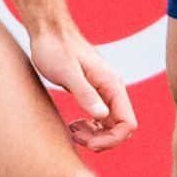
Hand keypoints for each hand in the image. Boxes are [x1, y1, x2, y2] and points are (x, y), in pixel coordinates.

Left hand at [26, 17, 139, 152]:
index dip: (112, 140)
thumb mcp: (67, 73)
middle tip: (75, 137)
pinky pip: (101, 118)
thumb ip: (85, 94)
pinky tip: (73, 126)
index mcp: (112, 85)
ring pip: (110, 125)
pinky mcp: (93, 92)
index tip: (89, 144)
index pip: (127, 123)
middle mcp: (113, 89)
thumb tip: (103, 117)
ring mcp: (104, 91)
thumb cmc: (55, 49)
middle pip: (121, 128)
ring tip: (72, 132)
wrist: (49, 31)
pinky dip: (90, 128)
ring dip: (95, 136)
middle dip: (102, 140)